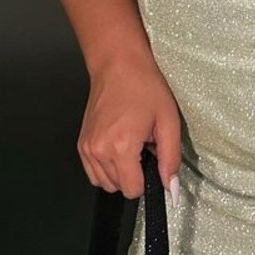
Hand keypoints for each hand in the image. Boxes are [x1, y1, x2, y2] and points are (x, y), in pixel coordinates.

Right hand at [77, 53, 182, 203]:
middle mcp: (99, 149)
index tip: (152, 159)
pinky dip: (107, 167)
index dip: (147, 179)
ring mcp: (87, 147)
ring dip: (120, 172)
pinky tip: (118, 146)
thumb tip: (172, 189)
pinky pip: (93, 172)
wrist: (117, 64)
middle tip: (143, 146)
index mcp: (121, 145)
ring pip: (105, 183)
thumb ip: (171, 159)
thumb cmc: (143, 85)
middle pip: (119, 188)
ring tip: (131, 144)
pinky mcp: (82, 144)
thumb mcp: (168, 121)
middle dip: (135, 173)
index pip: (133, 190)